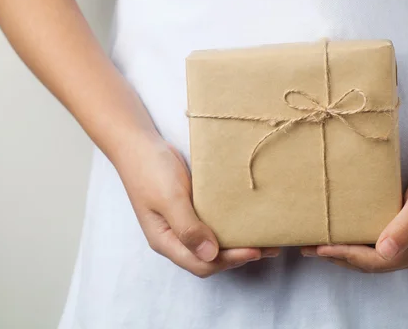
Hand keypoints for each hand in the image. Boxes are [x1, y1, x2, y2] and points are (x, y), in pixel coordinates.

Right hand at [117, 138, 279, 277]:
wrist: (139, 143)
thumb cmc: (150, 170)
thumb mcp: (170, 198)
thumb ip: (188, 228)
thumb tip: (211, 255)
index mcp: (165, 241)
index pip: (201, 263)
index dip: (229, 261)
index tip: (255, 249)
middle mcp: (176, 237)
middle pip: (209, 258)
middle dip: (237, 255)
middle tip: (268, 246)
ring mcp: (183, 223)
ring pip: (213, 243)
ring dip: (237, 243)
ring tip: (264, 237)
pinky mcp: (191, 209)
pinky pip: (213, 224)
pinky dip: (230, 226)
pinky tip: (246, 220)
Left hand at [300, 150, 407, 272]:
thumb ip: (405, 226)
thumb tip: (382, 252)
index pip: (376, 261)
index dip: (346, 255)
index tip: (320, 248)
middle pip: (369, 262)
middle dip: (338, 256)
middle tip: (307, 248)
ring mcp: (406, 242)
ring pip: (368, 253)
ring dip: (343, 249)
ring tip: (315, 243)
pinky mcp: (400, 229)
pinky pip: (372, 240)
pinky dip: (353, 239)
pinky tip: (337, 231)